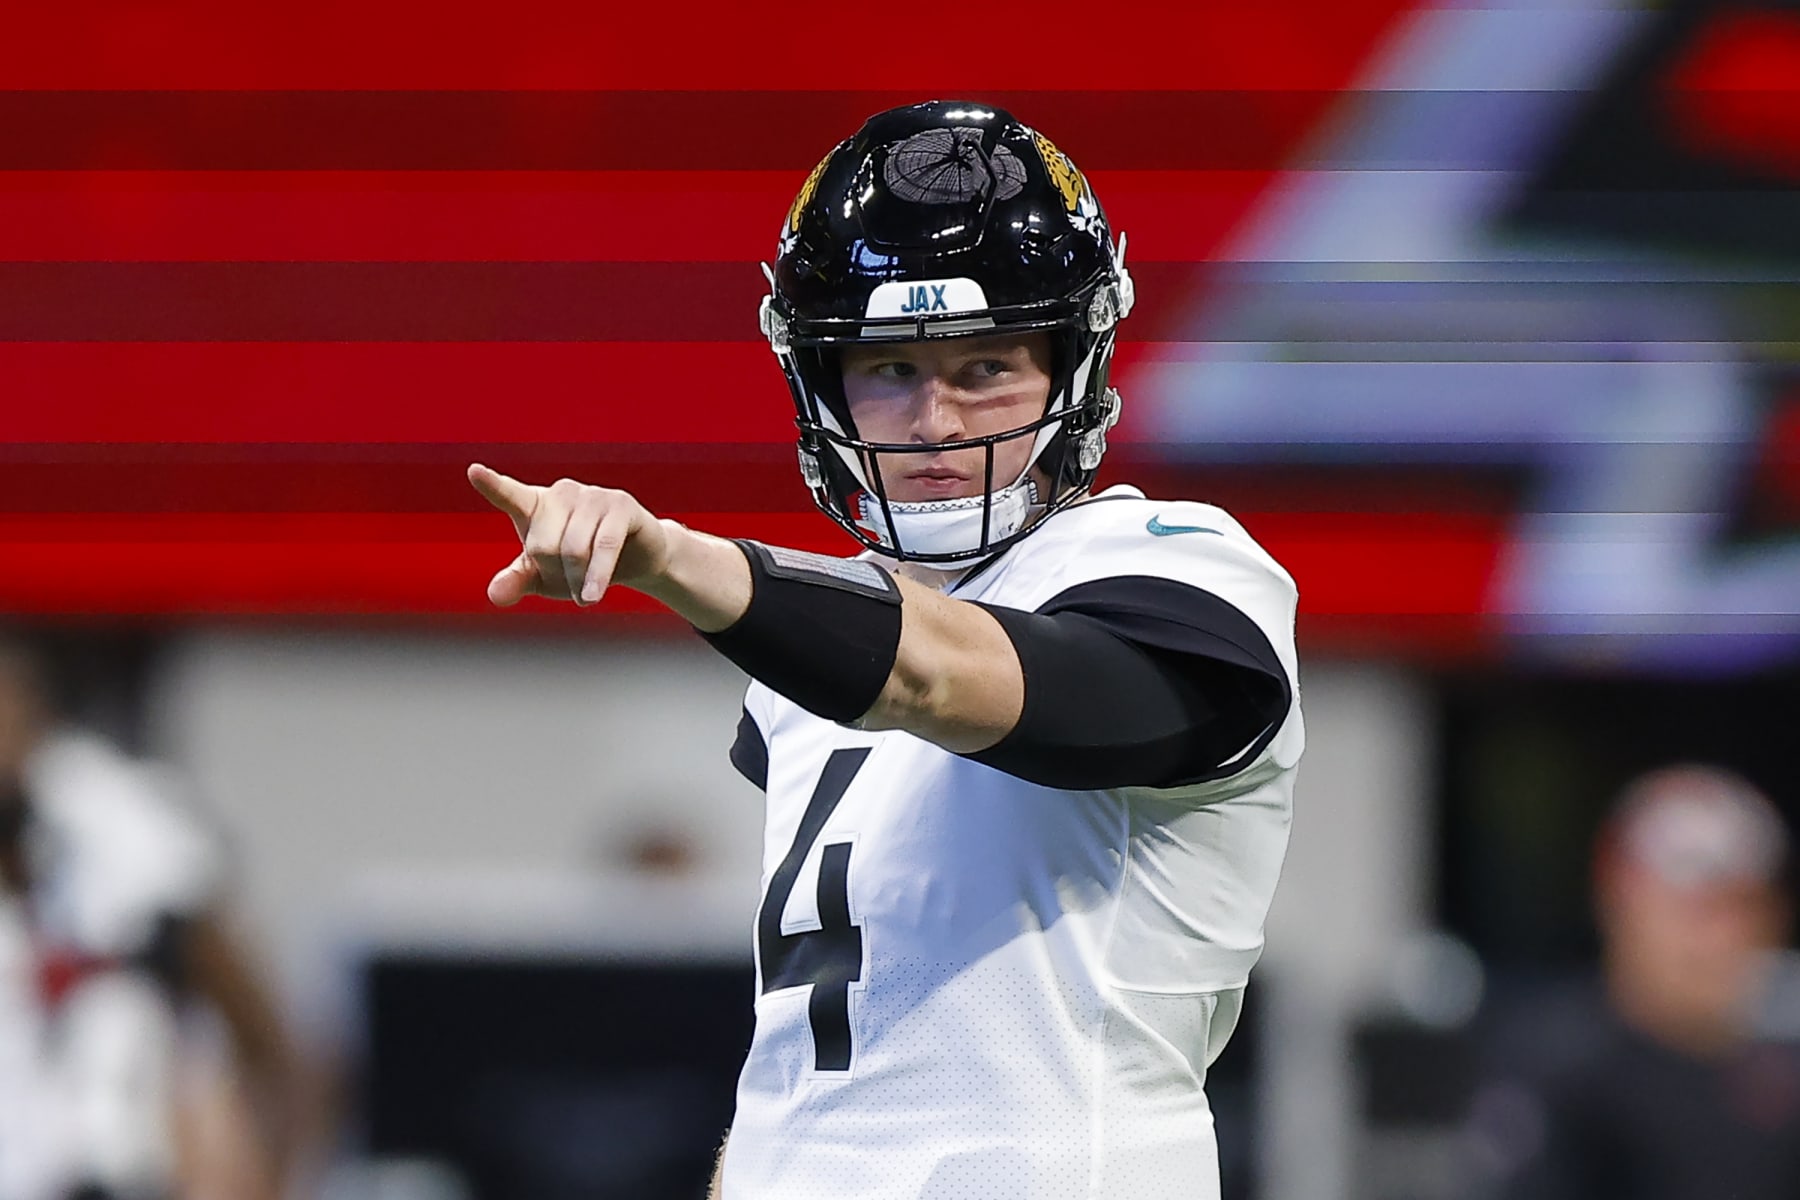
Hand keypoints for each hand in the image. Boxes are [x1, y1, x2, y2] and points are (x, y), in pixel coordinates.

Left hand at [467, 464, 673, 606]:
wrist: (637, 560)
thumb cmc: (582, 565)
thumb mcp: (544, 578)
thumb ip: (517, 581)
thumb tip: (494, 595)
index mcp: (536, 506)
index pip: (509, 496)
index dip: (491, 484)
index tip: (474, 471)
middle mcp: (561, 493)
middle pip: (543, 546)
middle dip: (555, 575)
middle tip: (571, 583)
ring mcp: (592, 495)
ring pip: (573, 549)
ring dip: (579, 582)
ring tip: (586, 594)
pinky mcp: (621, 504)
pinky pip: (604, 545)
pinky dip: (597, 576)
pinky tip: (593, 596)